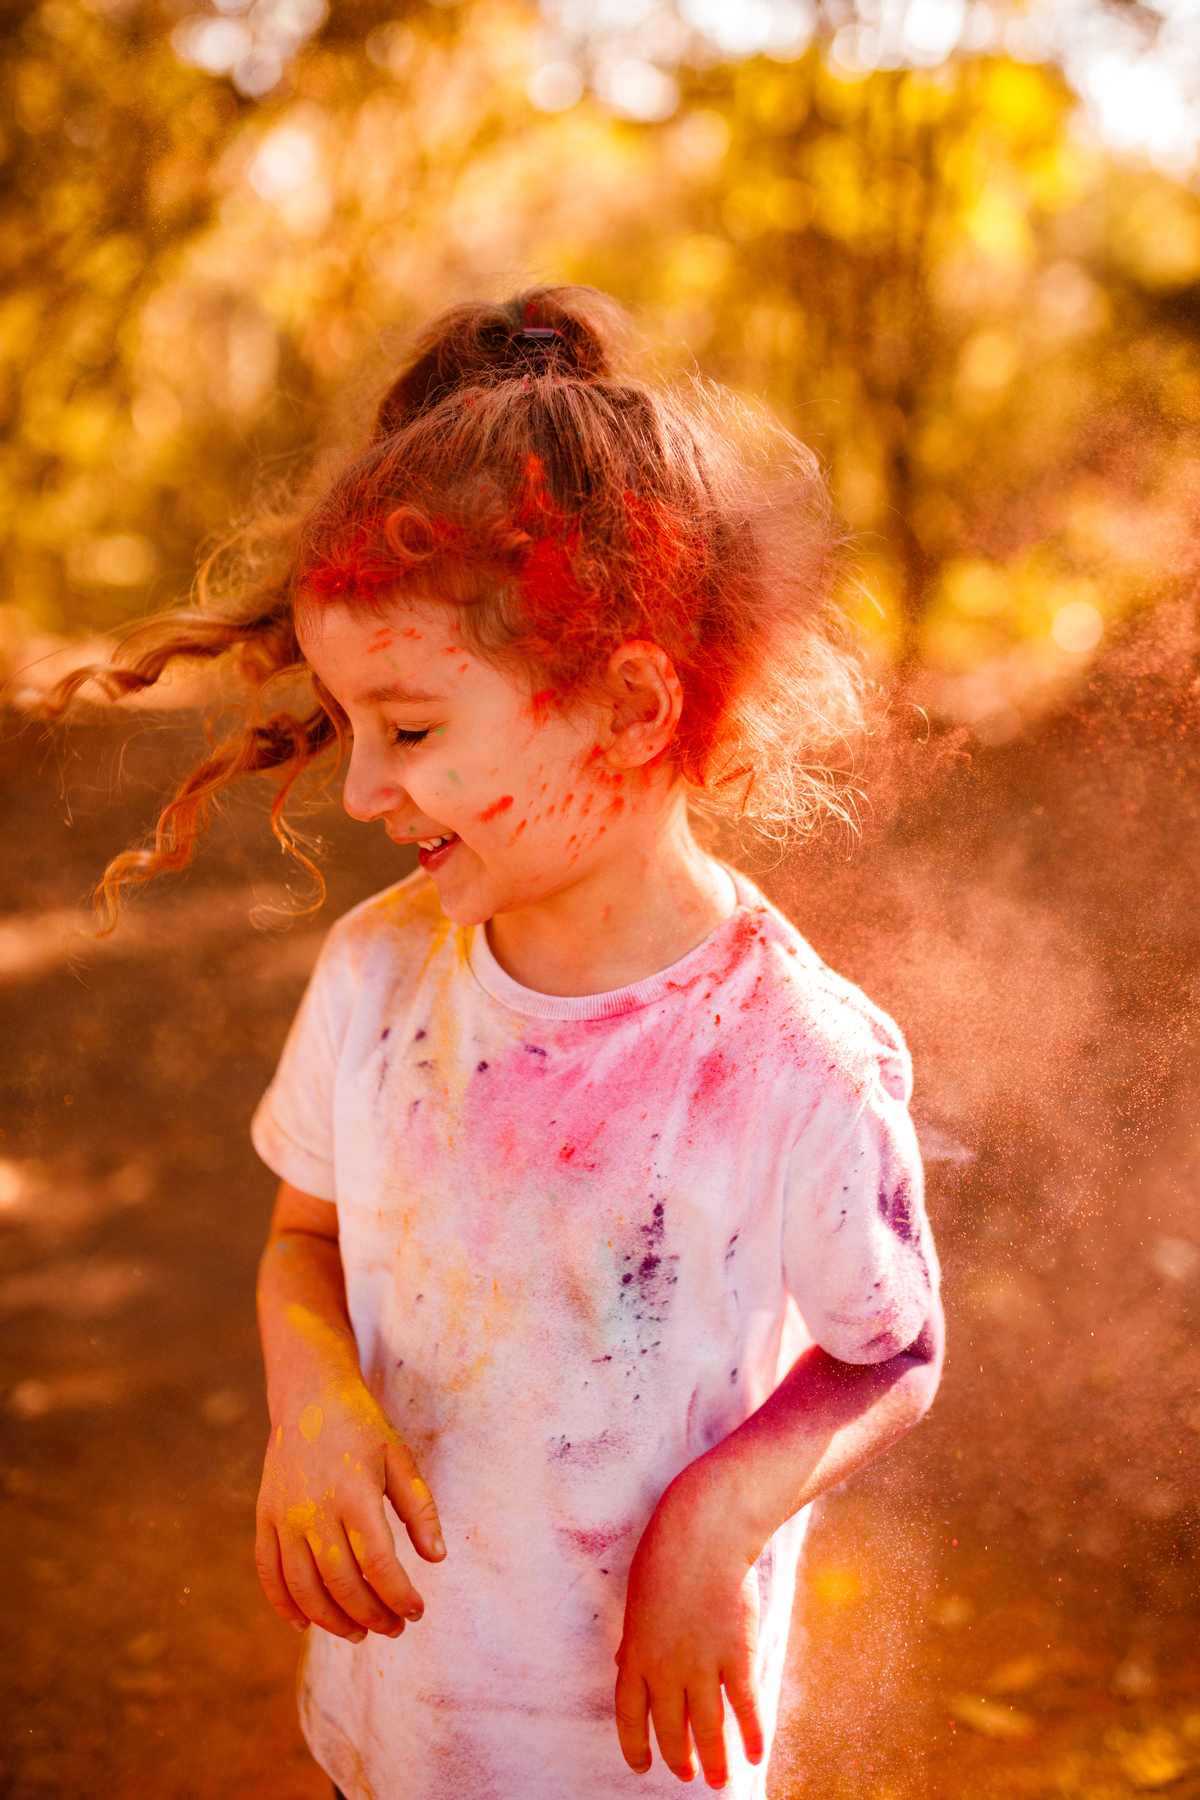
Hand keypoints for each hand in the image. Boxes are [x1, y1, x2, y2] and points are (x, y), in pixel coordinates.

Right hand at [255, 1373, 445, 1644]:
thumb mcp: (400, 1458)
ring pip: (303, 1587)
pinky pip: (269, 1572)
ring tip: (359, 1633)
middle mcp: (315, 1509)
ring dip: (331, 1621)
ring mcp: (284, 1515)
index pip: (378, 1562)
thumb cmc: (363, 1429)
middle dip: (371, 1615)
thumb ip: (420, 1509)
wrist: (310, 1397)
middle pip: (341, 1582)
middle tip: (394, 1629)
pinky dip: (284, 1604)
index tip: (417, 1611)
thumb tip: (437, 1558)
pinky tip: (305, 1624)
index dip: (399, 1595)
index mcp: (355, 1492)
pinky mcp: (265, 1517)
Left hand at [614, 1483, 763, 1788]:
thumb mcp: (637, 1599)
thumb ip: (633, 1639)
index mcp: (635, 1653)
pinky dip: (751, 1734)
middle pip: (670, 1729)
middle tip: (687, 1774)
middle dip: (678, 1758)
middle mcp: (665, 1668)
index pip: (630, 1716)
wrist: (704, 1533)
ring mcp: (701, 1664)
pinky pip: (744, 1706)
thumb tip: (623, 1666)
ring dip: (713, 1760)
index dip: (635, 1746)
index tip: (642, 1766)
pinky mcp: (736, 1655)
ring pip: (707, 1728)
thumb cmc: (667, 1556)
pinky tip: (754, 1755)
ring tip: (717, 1782)